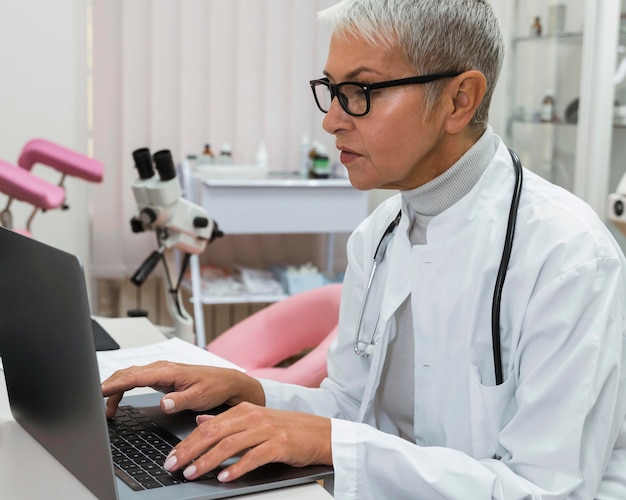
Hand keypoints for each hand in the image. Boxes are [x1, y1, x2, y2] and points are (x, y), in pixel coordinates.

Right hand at [101, 361, 264, 418]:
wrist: (226, 382)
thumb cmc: (215, 386)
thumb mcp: (199, 396)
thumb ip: (180, 400)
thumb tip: (164, 403)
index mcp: (168, 371)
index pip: (135, 376)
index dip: (115, 384)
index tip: (98, 391)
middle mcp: (162, 368)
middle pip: (127, 373)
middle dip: (107, 385)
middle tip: (91, 401)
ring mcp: (160, 372)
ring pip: (129, 376)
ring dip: (114, 389)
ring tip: (103, 409)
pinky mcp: (161, 378)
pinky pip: (135, 380)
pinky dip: (122, 389)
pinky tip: (116, 403)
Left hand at [163, 402, 331, 481]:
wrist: (320, 432)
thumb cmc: (287, 428)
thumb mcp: (255, 419)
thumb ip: (227, 420)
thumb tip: (200, 421)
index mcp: (244, 409)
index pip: (208, 426)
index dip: (187, 442)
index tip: (172, 456)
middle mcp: (253, 417)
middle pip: (214, 433)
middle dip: (190, 451)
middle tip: (174, 466)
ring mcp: (267, 430)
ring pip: (230, 445)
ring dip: (208, 461)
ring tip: (193, 474)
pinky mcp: (279, 444)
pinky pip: (254, 457)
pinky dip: (237, 468)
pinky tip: (225, 477)